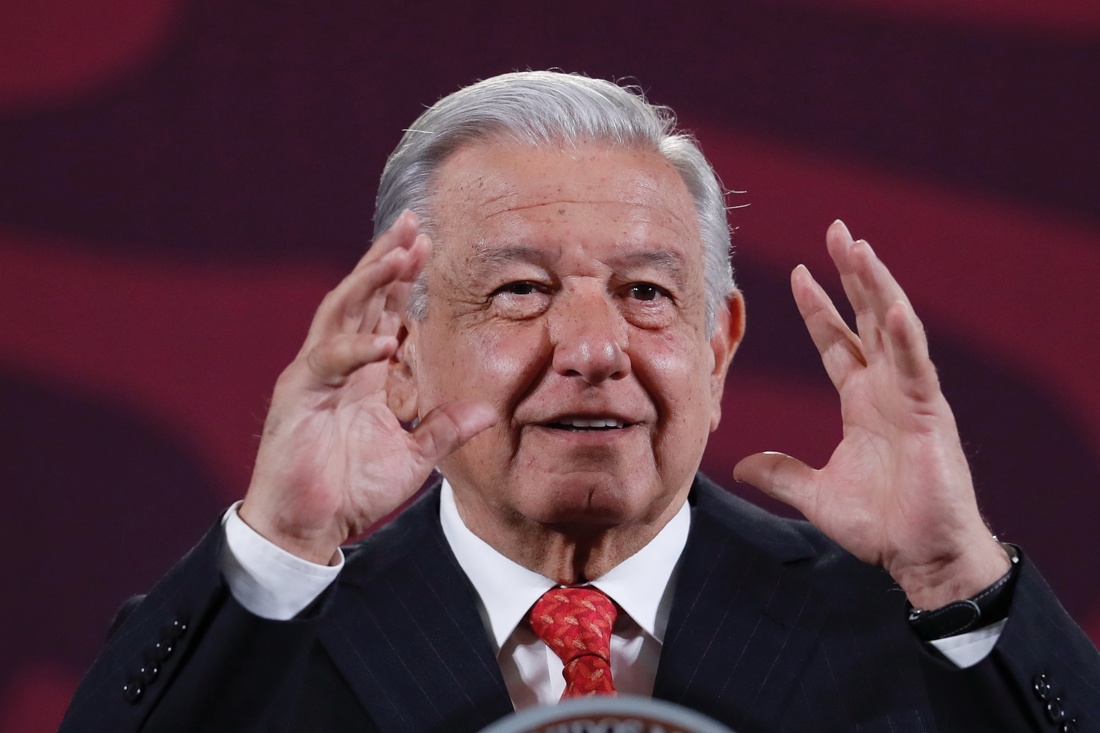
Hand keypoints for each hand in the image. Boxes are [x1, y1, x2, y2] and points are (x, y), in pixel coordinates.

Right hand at [239, 211, 496, 563]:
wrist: (308, 529)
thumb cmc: (352, 491)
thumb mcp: (413, 456)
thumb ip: (444, 428)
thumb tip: (488, 410)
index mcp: (362, 373)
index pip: (382, 311)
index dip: (402, 278)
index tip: (427, 244)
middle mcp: (336, 364)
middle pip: (360, 297)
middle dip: (386, 260)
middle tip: (412, 225)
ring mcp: (314, 376)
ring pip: (340, 314)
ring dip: (368, 283)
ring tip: (396, 255)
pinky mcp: (297, 398)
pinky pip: (328, 364)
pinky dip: (355, 349)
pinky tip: (383, 340)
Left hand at [734, 220, 1009, 608]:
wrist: (920, 557)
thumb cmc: (881, 525)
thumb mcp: (815, 493)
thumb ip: (781, 472)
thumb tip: (741, 463)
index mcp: (861, 400)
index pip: (837, 341)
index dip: (819, 306)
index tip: (799, 272)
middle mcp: (886, 389)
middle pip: (866, 317)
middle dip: (852, 274)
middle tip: (837, 231)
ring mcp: (910, 396)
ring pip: (892, 328)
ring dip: (875, 286)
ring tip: (858, 247)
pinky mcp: (928, 414)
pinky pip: (914, 366)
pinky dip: (902, 336)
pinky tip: (888, 305)